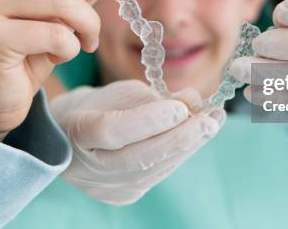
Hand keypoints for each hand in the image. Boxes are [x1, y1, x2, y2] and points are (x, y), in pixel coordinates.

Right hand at [50, 80, 224, 204]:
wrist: (73, 137)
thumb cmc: (97, 106)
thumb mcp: (120, 91)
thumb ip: (152, 97)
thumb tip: (192, 99)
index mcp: (76, 131)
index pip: (112, 130)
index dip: (148, 120)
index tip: (181, 107)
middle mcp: (87, 167)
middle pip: (138, 158)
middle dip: (180, 138)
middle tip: (211, 120)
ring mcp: (105, 187)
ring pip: (153, 170)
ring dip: (188, 146)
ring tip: (214, 123)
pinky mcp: (123, 196)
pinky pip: (157, 175)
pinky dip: (180, 154)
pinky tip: (200, 137)